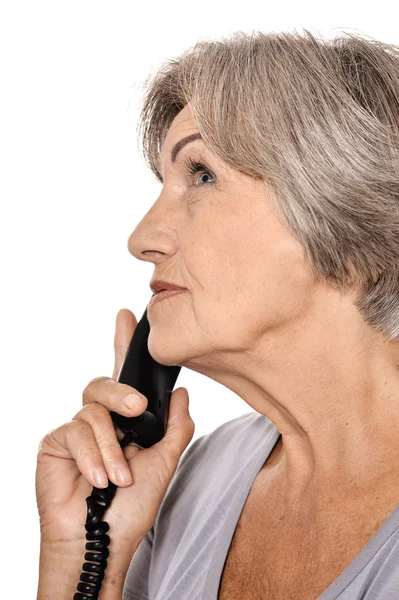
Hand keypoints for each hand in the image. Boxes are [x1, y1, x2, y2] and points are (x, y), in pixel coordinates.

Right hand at [35, 308, 194, 551]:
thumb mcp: (164, 464)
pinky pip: (74, 432)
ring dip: (111, 448)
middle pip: (103, 383)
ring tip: (120, 477)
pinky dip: (92, 457)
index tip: (128, 316)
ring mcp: (76, 430)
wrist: (102, 543)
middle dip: (121, 393)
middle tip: (137, 411)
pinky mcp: (56, 443)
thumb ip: (175, 428)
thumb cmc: (131, 509)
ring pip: (92, 412)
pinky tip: (98, 480)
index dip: (123, 344)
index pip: (123, 375)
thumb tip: (181, 393)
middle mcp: (100, 420)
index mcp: (125, 421)